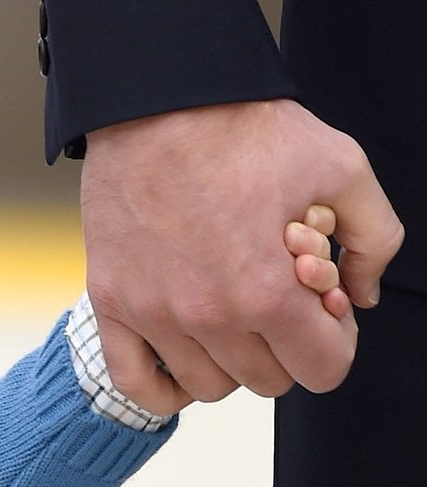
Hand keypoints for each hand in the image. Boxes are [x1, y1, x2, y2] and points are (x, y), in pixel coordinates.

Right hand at [80, 99, 402, 411]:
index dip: (336, 340)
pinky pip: (135, 382)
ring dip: (231, 359)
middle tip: (277, 296)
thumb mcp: (343, 168)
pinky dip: (164, 386)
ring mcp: (152, 312)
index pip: (323, 371)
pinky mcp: (110, 299)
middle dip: (286, 345)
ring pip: (210, 386)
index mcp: (267, 294)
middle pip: (268, 382)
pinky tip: (185, 354)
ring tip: (231, 311)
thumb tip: (362, 296)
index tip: (323, 306)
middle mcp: (207, 315)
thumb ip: (376, 240)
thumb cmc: (244, 129)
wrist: (154, 100)